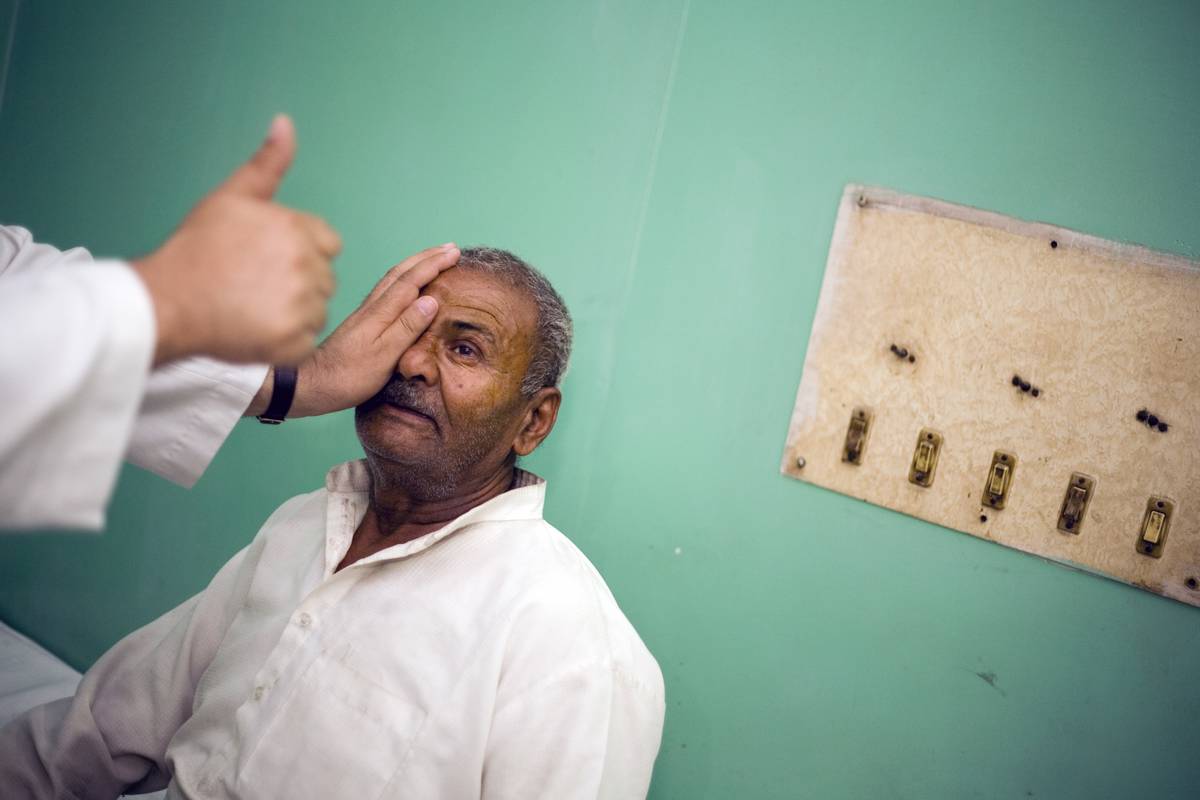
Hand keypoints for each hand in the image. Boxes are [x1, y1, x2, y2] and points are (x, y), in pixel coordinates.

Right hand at [133, 115, 340, 366]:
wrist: (167, 302)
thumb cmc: (196, 249)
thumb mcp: (232, 198)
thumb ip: (267, 164)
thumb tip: (285, 122)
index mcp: (299, 230)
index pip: (328, 244)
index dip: (300, 252)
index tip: (267, 260)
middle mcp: (306, 266)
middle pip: (324, 278)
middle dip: (298, 281)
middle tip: (253, 285)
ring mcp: (303, 306)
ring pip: (317, 310)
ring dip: (294, 312)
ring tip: (251, 306)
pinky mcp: (295, 342)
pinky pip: (306, 341)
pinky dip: (285, 340)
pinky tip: (254, 329)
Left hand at [247, 244, 459, 418]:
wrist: (310, 384)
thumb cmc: (348, 376)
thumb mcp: (383, 356)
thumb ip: (407, 327)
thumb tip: (430, 299)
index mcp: (381, 313)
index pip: (412, 281)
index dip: (434, 265)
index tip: (454, 253)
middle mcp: (372, 306)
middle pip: (402, 272)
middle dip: (427, 257)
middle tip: (450, 248)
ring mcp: (366, 312)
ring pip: (393, 278)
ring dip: (415, 264)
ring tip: (433, 257)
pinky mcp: (362, 321)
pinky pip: (387, 289)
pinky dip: (403, 278)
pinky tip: (406, 283)